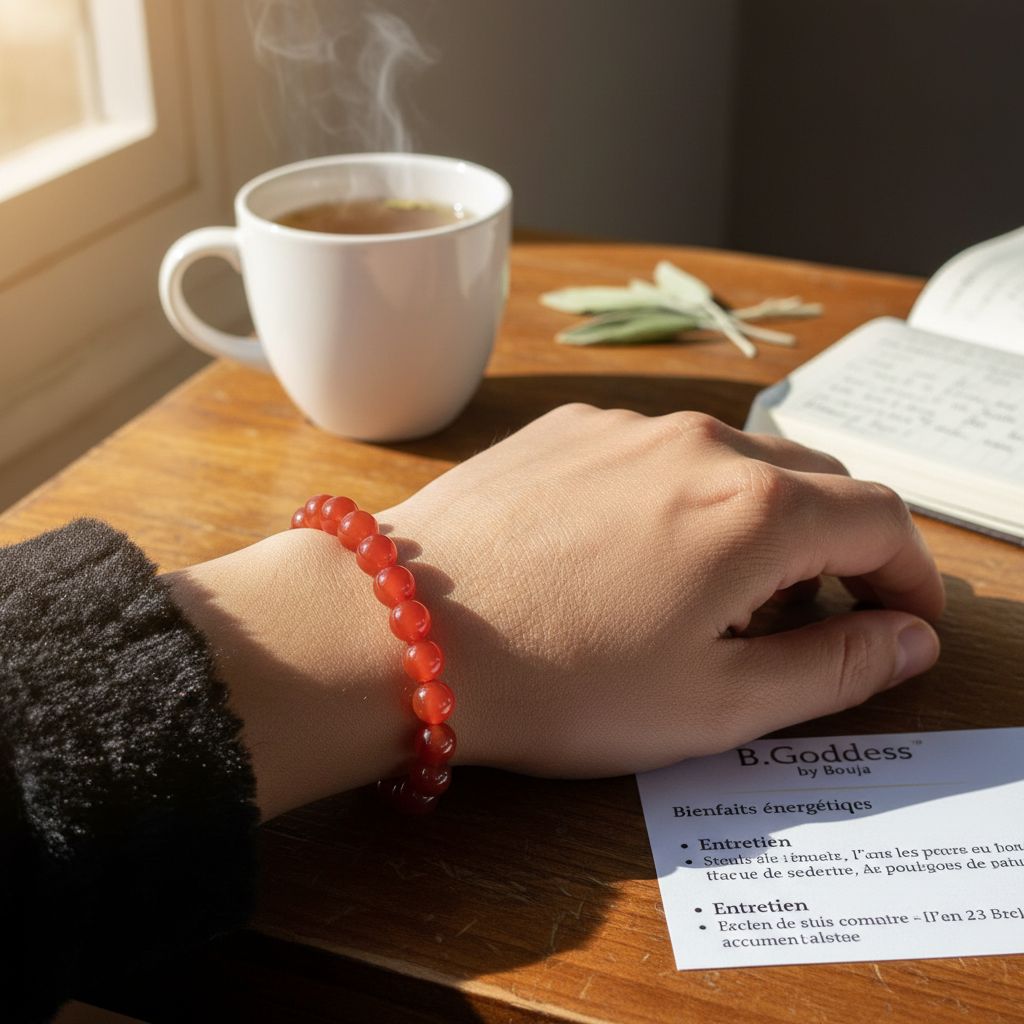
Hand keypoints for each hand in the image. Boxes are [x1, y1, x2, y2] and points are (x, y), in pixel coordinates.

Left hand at [171, 405, 942, 816]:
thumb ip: (837, 669)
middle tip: (803, 623)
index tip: (900, 621)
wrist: (398, 632)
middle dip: (834, 550)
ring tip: (706, 595)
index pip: (881, 521)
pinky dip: (678, 497)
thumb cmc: (558, 685)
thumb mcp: (717, 705)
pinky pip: (654, 451)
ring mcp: (625, 423)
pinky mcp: (565, 426)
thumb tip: (908, 638)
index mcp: (755, 508)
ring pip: (732, 461)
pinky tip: (625, 555)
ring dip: (753, 521)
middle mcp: (699, 442)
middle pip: (814, 480)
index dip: (907, 576)